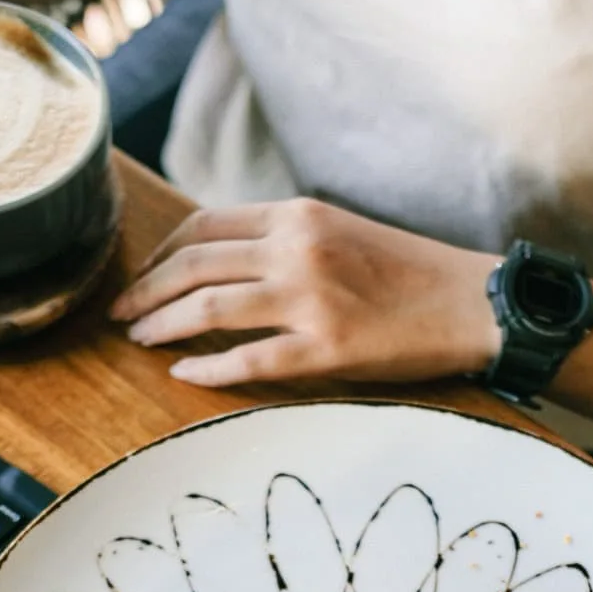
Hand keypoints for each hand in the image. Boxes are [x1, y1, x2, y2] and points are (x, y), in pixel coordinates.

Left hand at [110, 198, 501, 386]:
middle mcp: (297, 249)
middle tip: (120, 315)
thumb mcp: (342, 232)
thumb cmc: (410, 272)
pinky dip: (208, 369)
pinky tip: (184, 375)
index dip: (161, 254)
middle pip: (193, 265)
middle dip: (145, 291)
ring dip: (162, 325)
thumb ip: (286, 239)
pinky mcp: (327, 348)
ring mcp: (310, 299)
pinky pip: (250, 361)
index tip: (143, 276)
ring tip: (139, 341)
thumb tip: (229, 261)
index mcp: (298, 216)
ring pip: (209, 309)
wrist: (471, 302)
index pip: (204, 226)